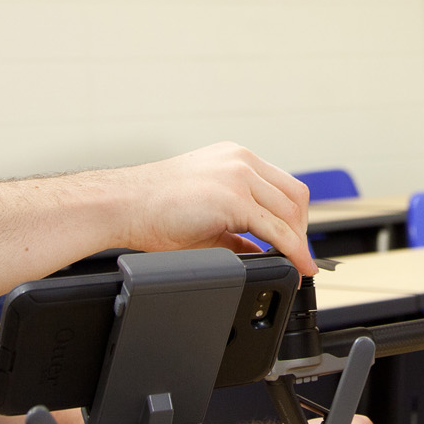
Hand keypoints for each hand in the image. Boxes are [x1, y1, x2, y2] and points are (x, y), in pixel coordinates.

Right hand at [109, 143, 315, 272]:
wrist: (121, 205)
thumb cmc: (152, 210)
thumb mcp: (207, 214)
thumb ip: (236, 228)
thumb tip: (259, 249)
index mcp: (235, 159)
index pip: (283, 185)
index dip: (296, 217)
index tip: (297, 240)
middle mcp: (241, 161)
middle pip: (294, 196)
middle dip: (301, 230)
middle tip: (298, 257)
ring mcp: (238, 176)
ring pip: (290, 212)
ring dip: (298, 242)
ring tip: (297, 263)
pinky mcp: (233, 198)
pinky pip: (275, 230)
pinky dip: (292, 250)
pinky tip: (295, 264)